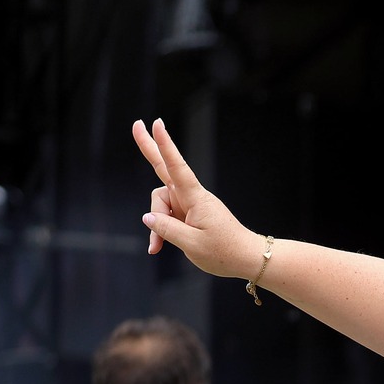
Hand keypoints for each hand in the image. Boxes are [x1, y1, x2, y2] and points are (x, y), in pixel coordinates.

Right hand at [133, 118, 263, 277]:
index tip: (157, 124)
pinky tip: (158, 248)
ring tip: (158, 247)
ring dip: (157, 225)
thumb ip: (166, 229)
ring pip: (160, 205)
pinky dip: (161, 230)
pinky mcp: (188, 214)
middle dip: (149, 148)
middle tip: (136, 124)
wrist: (247, 259)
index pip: (176, 167)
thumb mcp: (192, 245)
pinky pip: (167, 216)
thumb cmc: (225, 253)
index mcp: (196, 198)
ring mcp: (189, 204)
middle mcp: (191, 196)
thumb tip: (147, 217)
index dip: (165, 145)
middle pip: (163, 171)